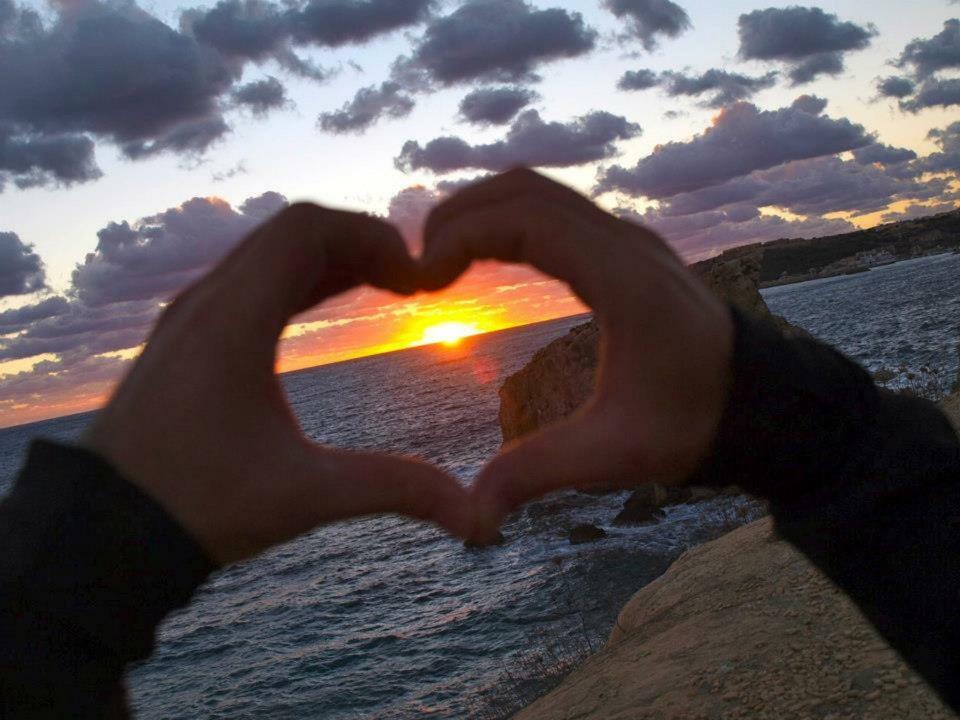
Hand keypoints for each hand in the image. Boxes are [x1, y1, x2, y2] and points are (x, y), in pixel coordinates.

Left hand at [84, 203, 472, 564]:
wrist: (105, 532)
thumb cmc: (196, 508)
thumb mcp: (305, 496)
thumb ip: (395, 490)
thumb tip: (476, 517)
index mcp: (232, 321)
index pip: (307, 228)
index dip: (372, 237)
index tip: (415, 278)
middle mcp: (205, 303)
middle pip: (290, 230)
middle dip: (358, 242)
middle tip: (408, 282)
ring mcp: (189, 316)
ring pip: (267, 251)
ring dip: (328, 257)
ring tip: (382, 287)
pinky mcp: (185, 336)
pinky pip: (248, 278)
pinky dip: (297, 277)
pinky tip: (328, 303)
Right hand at [420, 168, 734, 542]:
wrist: (765, 403)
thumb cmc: (696, 424)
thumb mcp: (614, 454)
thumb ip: (537, 473)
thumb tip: (472, 516)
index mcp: (623, 280)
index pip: (528, 219)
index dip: (463, 234)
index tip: (423, 275)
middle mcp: (628, 244)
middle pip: (527, 189)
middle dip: (462, 212)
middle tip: (419, 260)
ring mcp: (631, 240)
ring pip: (544, 192)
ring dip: (487, 210)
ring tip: (442, 255)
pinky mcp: (630, 251)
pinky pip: (561, 211)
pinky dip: (514, 218)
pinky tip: (489, 255)